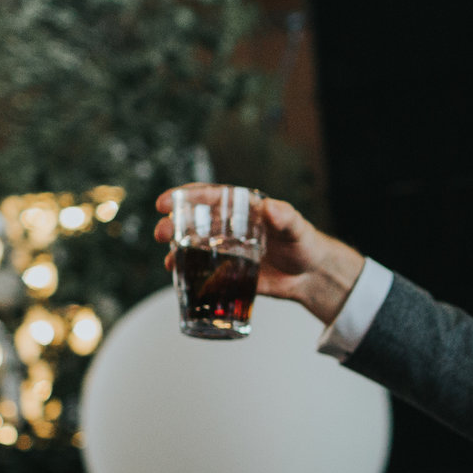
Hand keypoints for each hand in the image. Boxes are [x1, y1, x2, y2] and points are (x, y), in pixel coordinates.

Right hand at [155, 191, 366, 324]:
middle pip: (194, 221)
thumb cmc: (305, 243)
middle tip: (160, 232)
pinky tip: (178, 276)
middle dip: (173, 224)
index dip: (185, 196)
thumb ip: (286, 217)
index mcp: (242, 209)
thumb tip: (271, 208)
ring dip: (177, 249)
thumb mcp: (297, 227)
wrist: (312, 274)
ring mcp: (227, 250)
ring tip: (168, 258)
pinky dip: (190, 273)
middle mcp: (229, 227)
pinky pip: (205, 271)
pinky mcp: (230, 272)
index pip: (209, 197)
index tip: (165, 201)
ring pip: (195, 246)